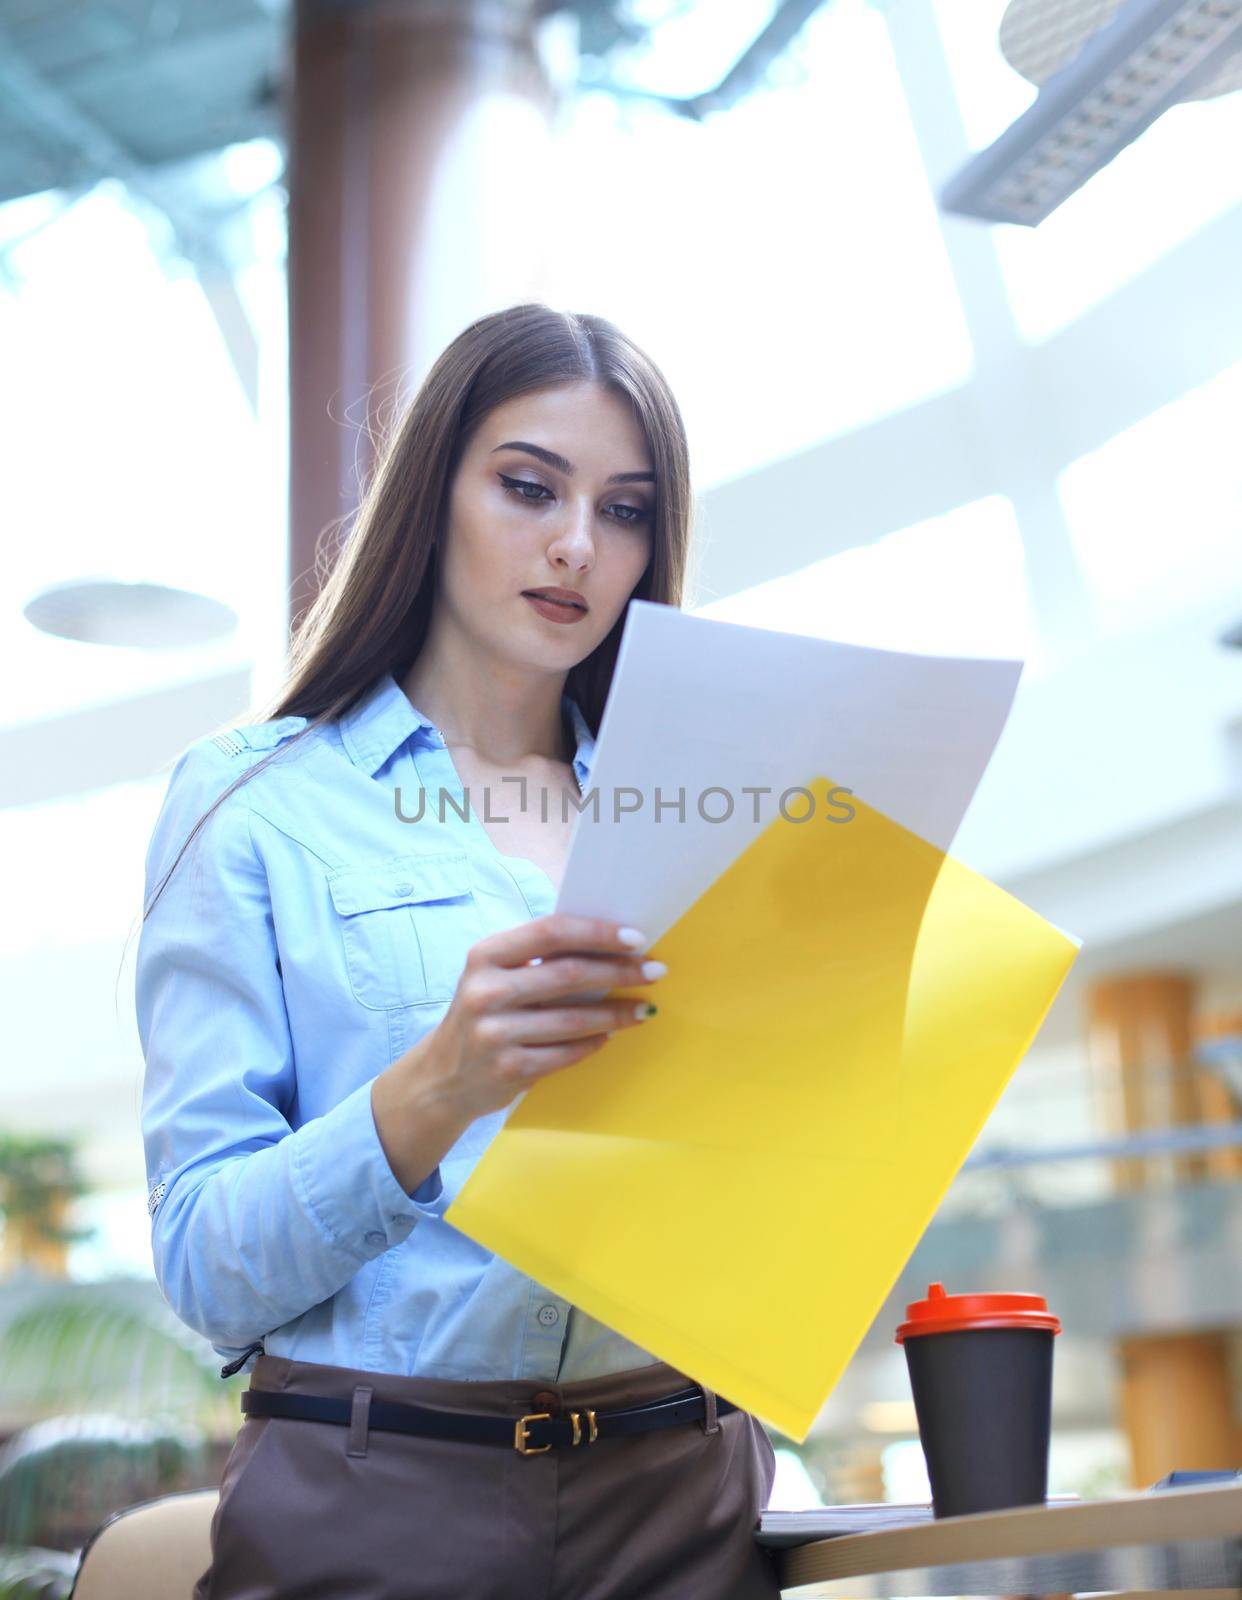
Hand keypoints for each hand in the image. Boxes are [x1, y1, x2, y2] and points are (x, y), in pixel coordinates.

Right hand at [418, 914, 664, 1125]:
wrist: (442, 1077)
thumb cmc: (484, 1015)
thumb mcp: (496, 977)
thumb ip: (538, 959)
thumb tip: (611, 944)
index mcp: (486, 956)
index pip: (550, 933)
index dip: (598, 933)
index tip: (637, 938)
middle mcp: (485, 992)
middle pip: (568, 974)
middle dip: (620, 971)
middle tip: (655, 970)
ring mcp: (494, 1034)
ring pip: (574, 1019)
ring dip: (618, 1013)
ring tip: (645, 1008)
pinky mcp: (508, 1069)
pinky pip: (567, 1053)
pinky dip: (595, 1042)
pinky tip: (611, 1035)